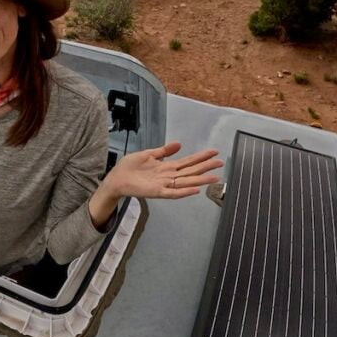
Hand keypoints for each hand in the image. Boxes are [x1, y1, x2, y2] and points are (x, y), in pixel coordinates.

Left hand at [104, 141, 222, 200]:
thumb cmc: (130, 168)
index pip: (188, 161)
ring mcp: (164, 185)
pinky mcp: (157, 192)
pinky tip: (195, 189)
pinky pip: (173, 193)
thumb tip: (179, 144)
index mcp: (167, 167)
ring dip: (200, 180)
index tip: (213, 152)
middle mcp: (169, 177)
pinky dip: (184, 192)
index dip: (201, 157)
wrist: (116, 178)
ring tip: (214, 177)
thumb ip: (164, 151)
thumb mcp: (148, 154)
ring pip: (186, 182)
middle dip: (206, 167)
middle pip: (191, 171)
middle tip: (220, 162)